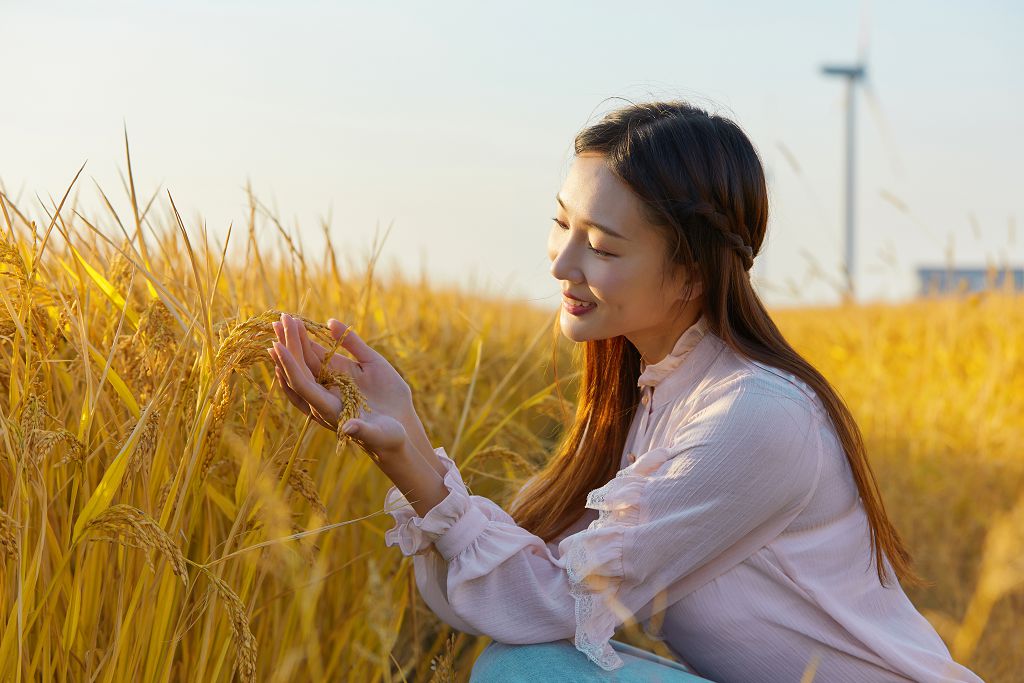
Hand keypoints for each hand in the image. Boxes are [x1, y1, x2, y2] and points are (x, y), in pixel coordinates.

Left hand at [268, 313, 428, 460]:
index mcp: (328, 408)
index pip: (303, 384)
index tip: (277, 346)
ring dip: (296, 340)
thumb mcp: (378, 435)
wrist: (399, 431)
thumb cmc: (388, 438)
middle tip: (280, 321)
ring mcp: (335, 382)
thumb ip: (362, 431)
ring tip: (284, 319)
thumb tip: (347, 429)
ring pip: (309, 360)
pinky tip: (307, 327)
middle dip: (290, 344)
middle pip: (300, 367)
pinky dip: (315, 343)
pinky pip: (327, 355)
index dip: (290, 366)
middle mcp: (326, 393)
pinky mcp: (347, 373)